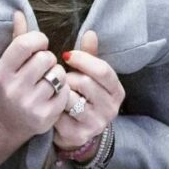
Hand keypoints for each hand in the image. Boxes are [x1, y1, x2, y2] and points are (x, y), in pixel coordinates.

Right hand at [0, 11, 69, 141]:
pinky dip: (63, 90)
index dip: (38, 40)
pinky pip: (65, 91)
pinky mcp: (45, 116)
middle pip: (45, 58)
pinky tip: (53, 94)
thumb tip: (19, 12)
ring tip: (49, 81)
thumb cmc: (13, 84)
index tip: (39, 45)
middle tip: (43, 67)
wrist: (9, 121)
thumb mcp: (10, 63)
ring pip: (58, 74)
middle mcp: (13, 88)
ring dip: (58, 74)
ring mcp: (29, 104)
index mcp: (1, 71)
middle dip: (48, 59)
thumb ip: (17, 38)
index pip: (25, 43)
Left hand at [53, 30, 124, 152]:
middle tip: (61, 77)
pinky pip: (59, 114)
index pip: (103, 70)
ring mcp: (95, 125)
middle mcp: (111, 109)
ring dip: (60, 92)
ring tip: (57, 90)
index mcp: (117, 91)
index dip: (83, 59)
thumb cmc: (82, 96)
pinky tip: (51, 105)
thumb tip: (90, 33)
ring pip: (71, 99)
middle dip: (69, 77)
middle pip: (85, 83)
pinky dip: (52, 107)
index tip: (67, 55)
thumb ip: (89, 55)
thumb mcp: (89, 75)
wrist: (75, 130)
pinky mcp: (78, 135)